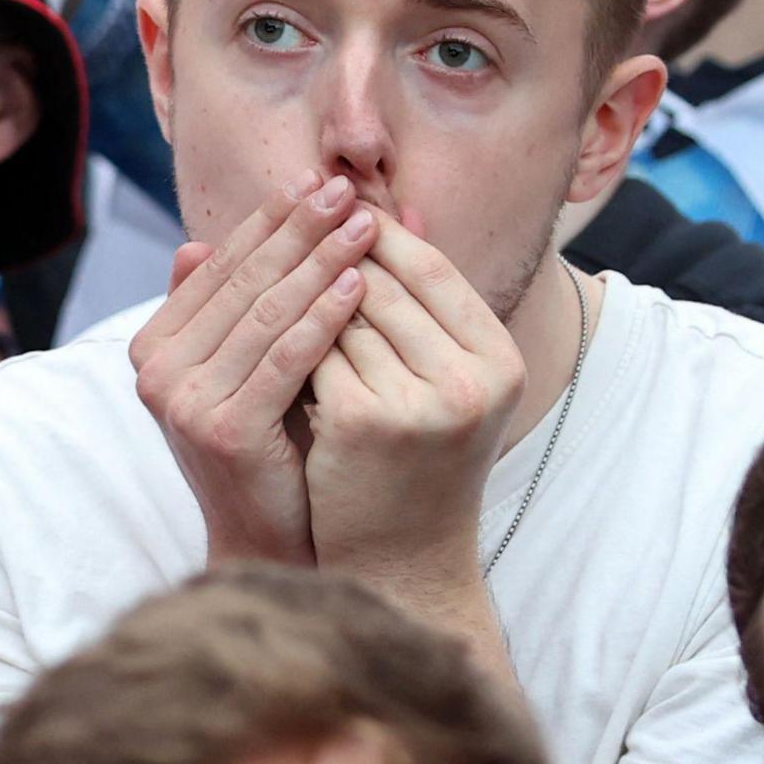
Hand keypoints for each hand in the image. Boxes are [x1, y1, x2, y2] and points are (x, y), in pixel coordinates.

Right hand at [131, 175, 377, 565]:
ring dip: (320, 261)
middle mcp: (157, 370)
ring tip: (366, 226)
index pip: (221, 264)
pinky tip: (359, 286)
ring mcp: (184, 403)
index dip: (272, 218)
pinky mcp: (224, 431)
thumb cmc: (268, 444)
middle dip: (300, 228)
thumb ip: (236, 304)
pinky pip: (284, 358)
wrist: (267, 540)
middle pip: (244, 280)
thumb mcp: (245, 365)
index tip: (321, 179)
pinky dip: (324, 317)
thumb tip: (200, 236)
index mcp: (155, 344)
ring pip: (266, 312)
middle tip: (348, 188)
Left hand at [301, 217, 528, 585]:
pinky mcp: (363, 424)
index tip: (337, 208)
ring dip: (304, 294)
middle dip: (332, 254)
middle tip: (291, 222)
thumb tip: (393, 204)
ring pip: (343, 318)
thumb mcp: (444, 378)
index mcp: (500, 360)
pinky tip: (263, 330)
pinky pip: (314, 357)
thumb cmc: (421, 460)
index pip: (434, 270)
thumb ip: (423, 299)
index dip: (381, 235)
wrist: (403, 559)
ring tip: (272, 269)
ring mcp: (419, 404)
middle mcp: (471, 380)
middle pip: (384, 287)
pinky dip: (290, 343)